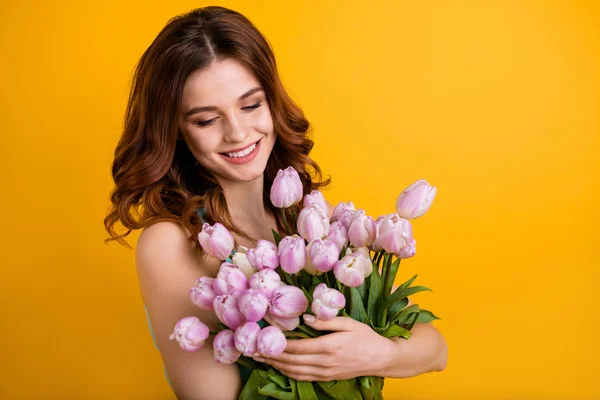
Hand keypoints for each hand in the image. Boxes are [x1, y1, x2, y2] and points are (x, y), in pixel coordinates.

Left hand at [253, 314, 394, 380]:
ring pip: (295, 372)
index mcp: (329, 346)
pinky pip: (303, 377)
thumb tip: (306, 317)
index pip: (297, 347)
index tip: (263, 339)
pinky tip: (279, 368)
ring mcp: (325, 372)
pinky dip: (288, 373)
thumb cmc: (366, 337)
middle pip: (292, 361)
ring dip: (276, 366)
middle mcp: (324, 362)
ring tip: (261, 360)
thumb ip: (327, 321)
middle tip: (253, 351)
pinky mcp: (327, 377)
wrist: (381, 358)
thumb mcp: (348, 323)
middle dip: (271, 356)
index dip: (278, 345)